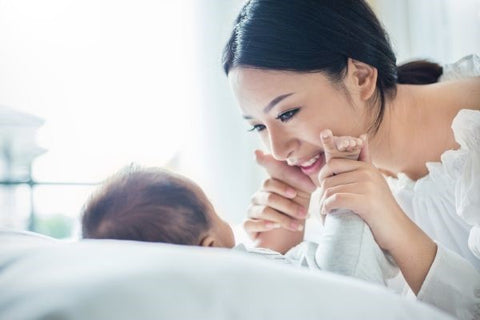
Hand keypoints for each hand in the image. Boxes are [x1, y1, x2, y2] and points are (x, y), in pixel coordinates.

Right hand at [244, 150, 315, 240]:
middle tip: (303, 213)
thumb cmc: (296, 212)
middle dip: (288, 206)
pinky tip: (274, 227)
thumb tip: (282, 156)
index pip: (269, 183)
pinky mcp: (248, 225)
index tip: (294, 193)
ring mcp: (252, 211)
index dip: (282, 187)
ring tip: (297, 225)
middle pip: (268, 197)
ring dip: (282, 218)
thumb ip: (294, 175)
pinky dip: (263, 225)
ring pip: (263, 211)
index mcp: (270, 188)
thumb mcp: (301, 192)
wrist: (292, 238)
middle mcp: (258, 197)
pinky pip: (250, 223)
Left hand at [318, 135, 404, 249]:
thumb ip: (365, 161)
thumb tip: (362, 136)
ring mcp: (367, 186)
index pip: (333, 163)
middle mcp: (367, 173)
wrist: (398, 231)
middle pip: (329, 179)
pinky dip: (327, 207)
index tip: (323, 190)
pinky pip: (335, 199)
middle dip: (322, 194)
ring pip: (330, 190)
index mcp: (366, 167)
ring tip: (325, 212)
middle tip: (322, 206)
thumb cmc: (381, 209)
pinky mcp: (365, 201)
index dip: (323, 176)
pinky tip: (327, 213)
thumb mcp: (374, 181)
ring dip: (323, 203)